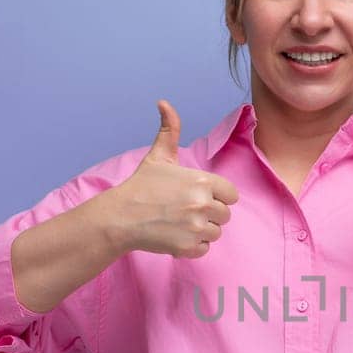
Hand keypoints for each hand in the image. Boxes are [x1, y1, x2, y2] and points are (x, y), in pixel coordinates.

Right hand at [105, 100, 239, 258]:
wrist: (120, 217)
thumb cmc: (141, 186)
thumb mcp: (158, 156)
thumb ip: (169, 130)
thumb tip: (163, 102)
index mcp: (203, 182)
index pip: (231, 195)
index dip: (217, 196)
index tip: (198, 197)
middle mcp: (203, 204)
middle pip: (225, 215)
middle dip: (208, 214)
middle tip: (184, 211)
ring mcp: (196, 227)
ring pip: (215, 233)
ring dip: (201, 231)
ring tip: (179, 223)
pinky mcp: (188, 247)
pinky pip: (204, 249)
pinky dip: (193, 246)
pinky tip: (176, 235)